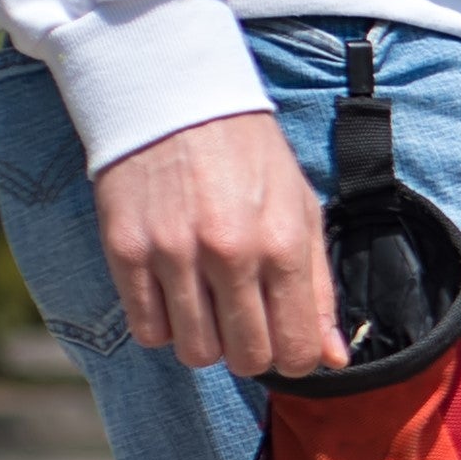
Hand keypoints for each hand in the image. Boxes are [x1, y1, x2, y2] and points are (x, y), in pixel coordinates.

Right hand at [92, 111, 344, 378]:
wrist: (175, 99)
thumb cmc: (247, 155)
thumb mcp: (301, 210)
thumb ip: (318, 289)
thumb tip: (333, 358)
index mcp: (282, 244)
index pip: (295, 350)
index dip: (293, 357)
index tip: (284, 341)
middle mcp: (229, 254)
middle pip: (245, 359)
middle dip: (250, 351)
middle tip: (245, 321)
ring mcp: (174, 255)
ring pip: (195, 352)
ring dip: (206, 340)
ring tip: (208, 303)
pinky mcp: (127, 252)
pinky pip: (148, 330)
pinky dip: (164, 324)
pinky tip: (174, 294)